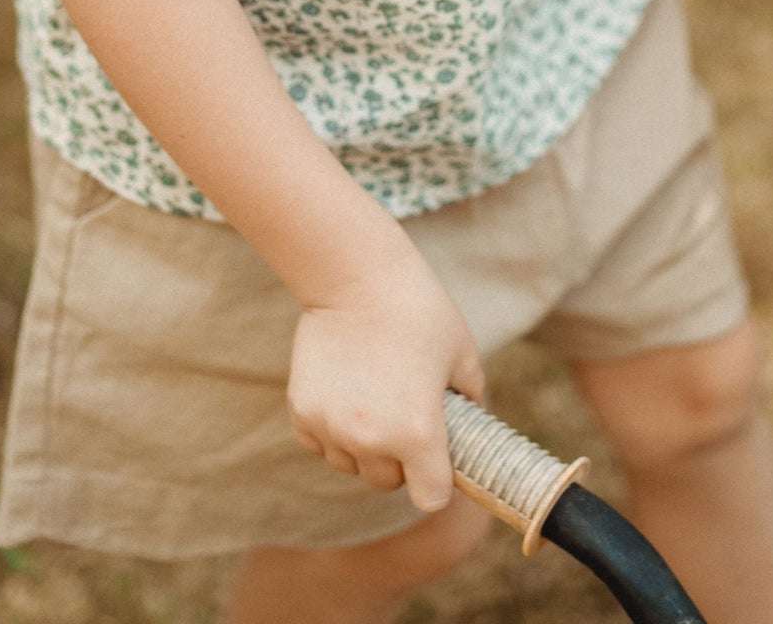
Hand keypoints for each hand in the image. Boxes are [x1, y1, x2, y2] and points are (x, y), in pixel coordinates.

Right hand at [287, 239, 485, 511]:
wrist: (357, 275)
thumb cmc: (418, 309)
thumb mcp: (463, 354)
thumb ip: (470, 400)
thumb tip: (471, 425)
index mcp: (417, 433)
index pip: (430, 498)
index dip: (437, 480)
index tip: (437, 458)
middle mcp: (371, 440)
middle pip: (387, 482)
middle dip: (400, 460)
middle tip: (405, 416)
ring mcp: (332, 428)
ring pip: (351, 464)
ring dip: (363, 446)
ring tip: (375, 397)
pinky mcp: (302, 412)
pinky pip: (320, 444)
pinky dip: (332, 431)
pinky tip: (346, 393)